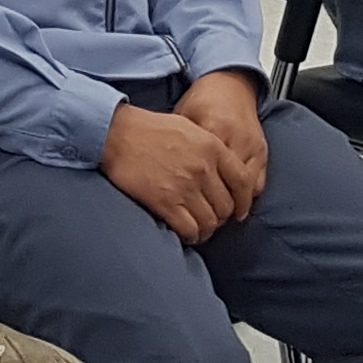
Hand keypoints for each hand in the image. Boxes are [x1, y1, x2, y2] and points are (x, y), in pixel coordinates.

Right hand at [104, 103, 243, 243]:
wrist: (118, 133)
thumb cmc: (150, 129)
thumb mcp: (190, 127)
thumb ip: (210, 148)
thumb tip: (222, 172)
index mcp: (213, 147)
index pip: (243, 182)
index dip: (244, 201)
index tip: (239, 211)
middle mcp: (203, 168)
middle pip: (227, 206)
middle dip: (221, 217)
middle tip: (211, 219)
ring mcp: (184, 186)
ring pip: (210, 221)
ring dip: (206, 229)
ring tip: (198, 229)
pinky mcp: (165, 202)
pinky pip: (189, 228)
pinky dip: (190, 235)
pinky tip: (185, 233)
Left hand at [173, 72, 268, 218]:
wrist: (229, 84)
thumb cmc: (202, 102)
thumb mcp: (183, 119)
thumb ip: (178, 147)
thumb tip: (162, 176)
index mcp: (214, 131)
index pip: (208, 175)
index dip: (198, 198)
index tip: (188, 212)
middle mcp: (237, 140)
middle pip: (229, 186)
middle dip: (218, 208)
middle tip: (205, 224)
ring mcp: (252, 145)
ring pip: (247, 188)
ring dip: (234, 205)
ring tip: (220, 219)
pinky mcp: (262, 149)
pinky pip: (258, 181)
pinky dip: (247, 196)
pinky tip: (236, 206)